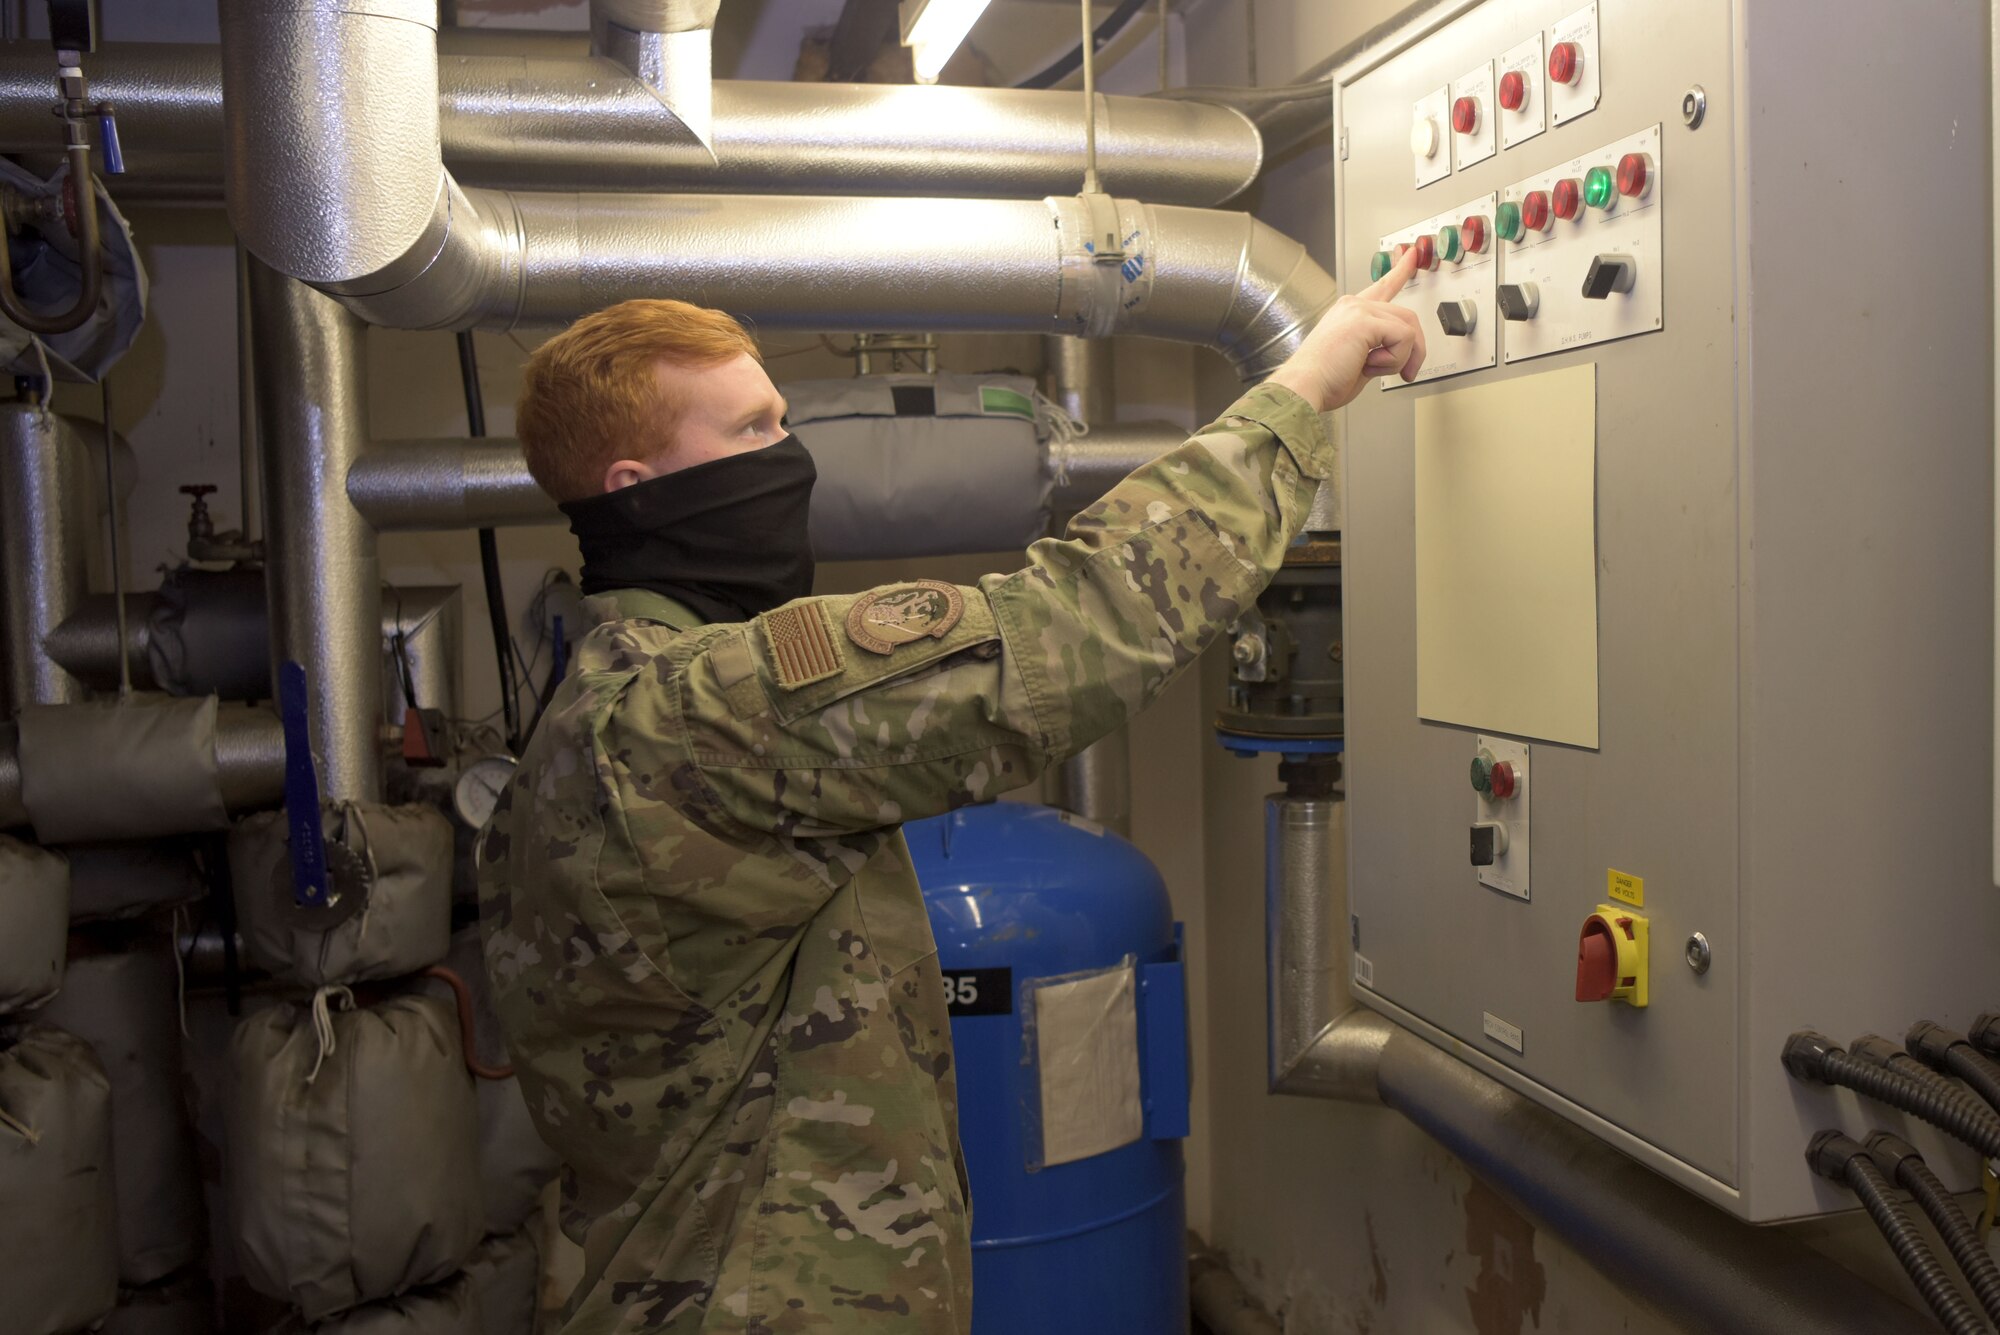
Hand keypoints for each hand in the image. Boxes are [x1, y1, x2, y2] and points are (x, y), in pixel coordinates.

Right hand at [1264, 248, 1425, 410]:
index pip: (1381, 287)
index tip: (1411, 255)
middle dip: (1415, 349)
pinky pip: (1403, 338)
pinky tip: (1370, 365)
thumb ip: (1377, 349)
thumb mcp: (1357, 360)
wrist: (1304, 387)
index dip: (1400, 271)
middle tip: (1407, 373)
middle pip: (1407, 316)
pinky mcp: (1365, 320)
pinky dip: (1395, 360)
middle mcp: (1353, 305)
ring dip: (1400, 358)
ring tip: (1375, 370)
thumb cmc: (1323, 380)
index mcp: (1349, 312)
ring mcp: (1358, 309)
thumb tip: (1398, 356)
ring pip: (1408, 329)